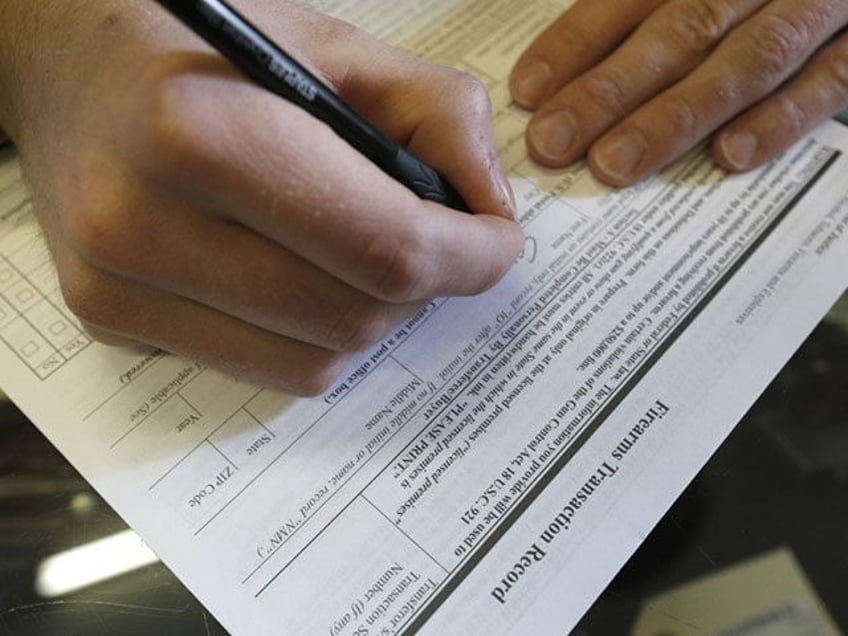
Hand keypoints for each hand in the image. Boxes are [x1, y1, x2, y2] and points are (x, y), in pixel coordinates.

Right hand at [0, 1, 521, 393]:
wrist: (67, 60)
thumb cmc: (201, 42)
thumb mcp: (332, 46)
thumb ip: (438, 116)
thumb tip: (491, 209)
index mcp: (206, 133)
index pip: (385, 248)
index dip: (469, 259)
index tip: (496, 246)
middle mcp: (145, 224)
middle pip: (355, 318)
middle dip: (421, 288)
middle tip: (432, 243)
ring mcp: (120, 288)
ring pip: (313, 363)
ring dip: (366, 317)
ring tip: (361, 255)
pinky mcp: (111, 323)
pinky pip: (259, 367)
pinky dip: (306, 333)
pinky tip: (296, 274)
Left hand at [510, 0, 847, 185]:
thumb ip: (647, 10)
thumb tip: (568, 68)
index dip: (577, 42)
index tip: (529, 92)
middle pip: (680, 30)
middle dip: (609, 90)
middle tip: (555, 142)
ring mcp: (817, 7)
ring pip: (746, 60)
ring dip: (676, 115)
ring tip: (616, 163)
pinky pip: (829, 81)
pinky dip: (781, 118)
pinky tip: (730, 156)